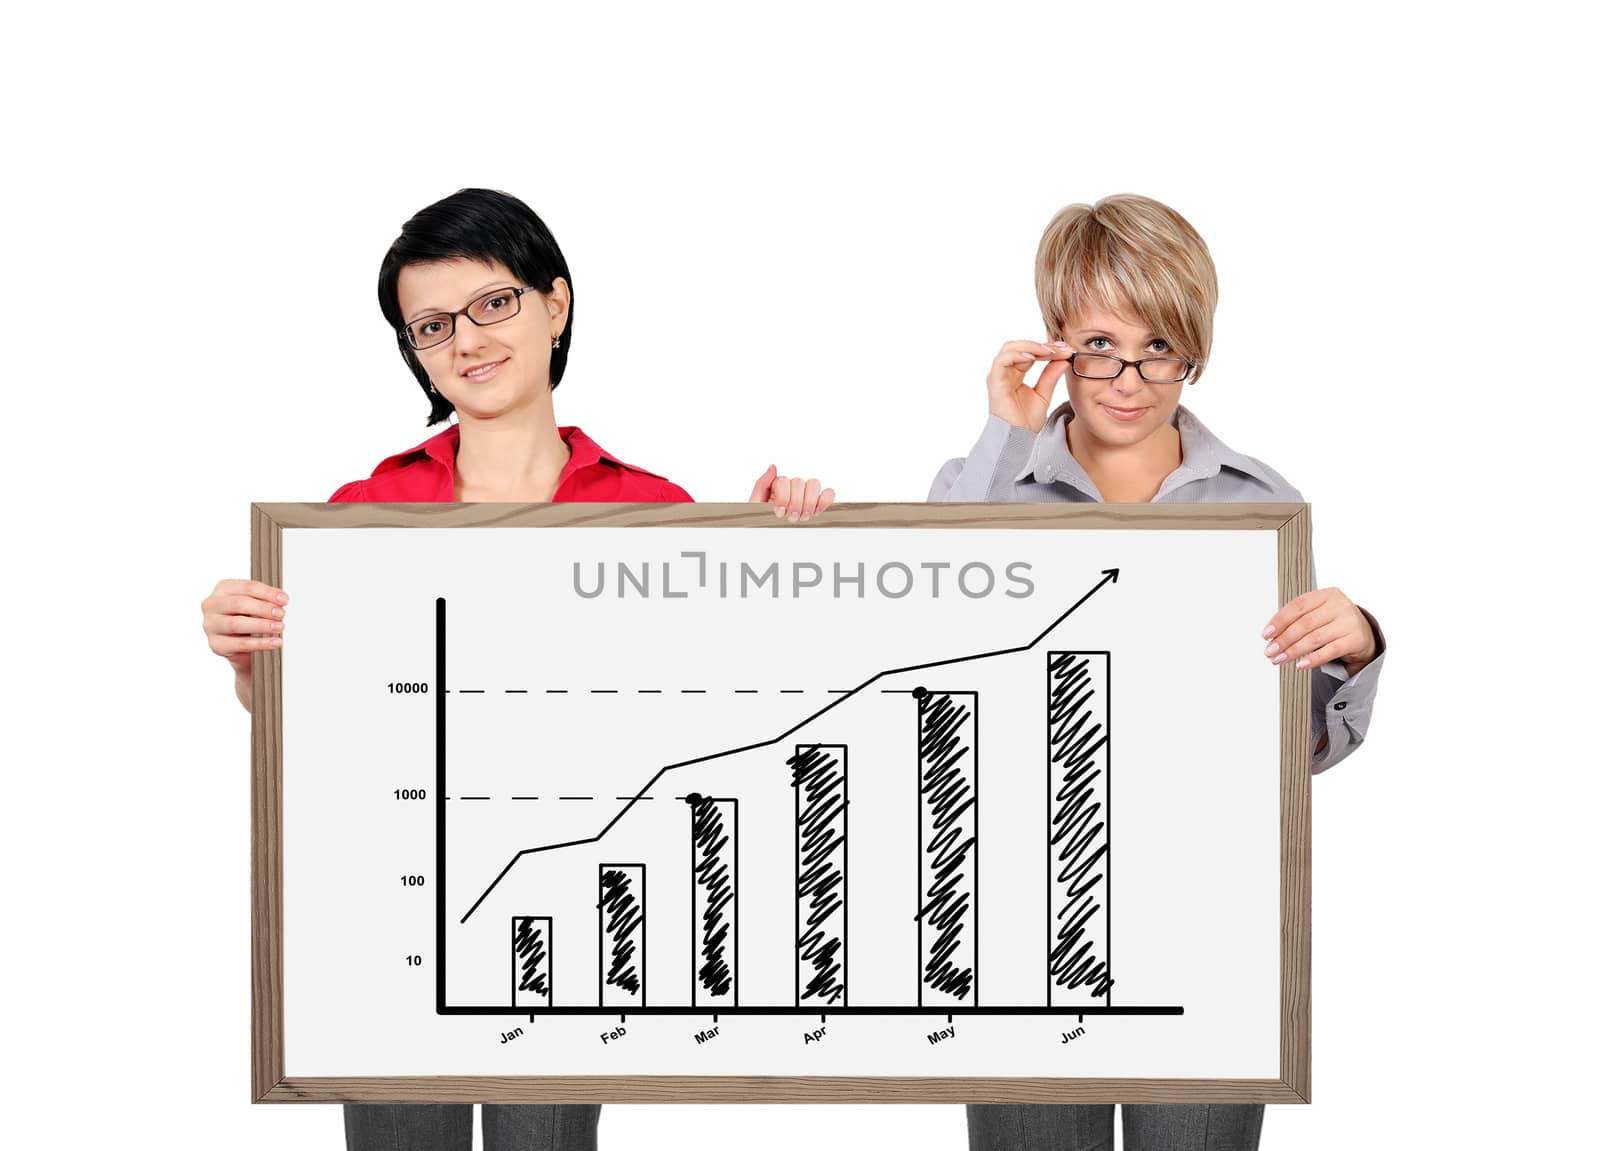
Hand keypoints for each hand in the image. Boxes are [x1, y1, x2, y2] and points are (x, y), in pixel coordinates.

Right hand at [202, 579, 287, 706]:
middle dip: (264, 609)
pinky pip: (240, 644)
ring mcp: (211, 625)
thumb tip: (281, 600)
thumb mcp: (254, 605)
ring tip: (279, 627)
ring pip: (237, 624)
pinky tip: (274, 642)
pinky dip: (260, 643)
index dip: (267, 593)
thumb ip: (265, 599)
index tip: (283, 600)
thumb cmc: (246, 619)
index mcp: (223, 589)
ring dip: (262, 625)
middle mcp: (213, 605)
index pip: (246, 587)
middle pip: (239, 604)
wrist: (238, 645)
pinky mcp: (216, 644)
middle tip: (281, 614)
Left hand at [748, 465, 835, 521]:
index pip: (785, 480)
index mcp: (777, 487)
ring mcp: (806, 497)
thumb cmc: (761, 524)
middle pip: (799, 482)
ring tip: (802, 517)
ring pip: (814, 484)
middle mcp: (792, 489)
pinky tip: (816, 511)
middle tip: (790, 517)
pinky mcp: (818, 505)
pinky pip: (828, 493)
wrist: (768, 543)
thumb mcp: (755, 504)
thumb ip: (762, 483)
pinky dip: (825, 500)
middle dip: (795, 502)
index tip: (779, 512)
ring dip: (808, 502)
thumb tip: (773, 467)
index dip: (783, 497)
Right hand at [987, 339, 1073, 432]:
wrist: (1019, 439)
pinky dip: (1018, 353)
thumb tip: (1064, 358)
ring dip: (1031, 346)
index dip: (1047, 348)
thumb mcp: (1044, 393)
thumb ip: (1051, 375)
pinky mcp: (995, 382)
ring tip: (1049, 351)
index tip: (1066, 349)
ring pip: (1009, 348)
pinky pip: (1002, 360)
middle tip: (1060, 347)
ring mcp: (998, 376)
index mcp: (1015, 374)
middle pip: (1019, 346)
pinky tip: (1034, 355)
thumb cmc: (1026, 421)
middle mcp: (1004, 372)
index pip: (1029, 352)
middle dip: (1041, 344)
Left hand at [1262, 588, 1376, 673]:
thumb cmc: (1334, 623)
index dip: (1279, 621)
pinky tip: (1301, 664)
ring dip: (1294, 651)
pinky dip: (1313, 659)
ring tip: (1280, 659)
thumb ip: (1297, 620)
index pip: (1298, 606)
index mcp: (1327, 594)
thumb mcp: (1318, 614)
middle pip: (1305, 623)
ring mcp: (1349, 622)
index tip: (1266, 635)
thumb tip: (1272, 636)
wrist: (1363, 634)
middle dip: (1284, 639)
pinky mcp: (1356, 640)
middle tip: (1270, 651)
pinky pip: (1330, 651)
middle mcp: (1339, 605)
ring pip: (1315, 638)